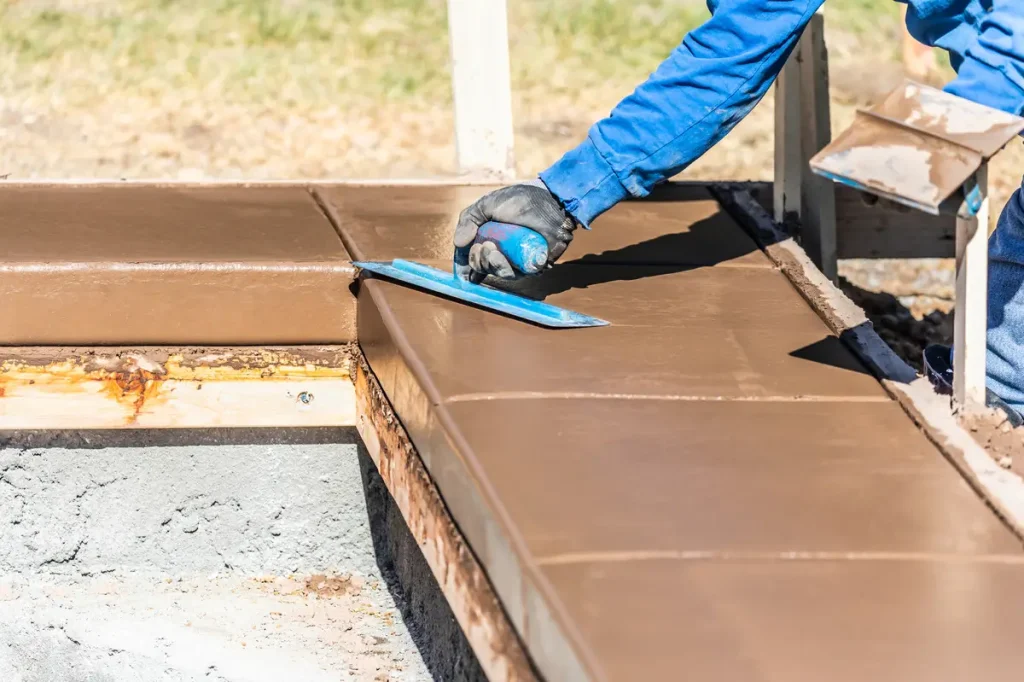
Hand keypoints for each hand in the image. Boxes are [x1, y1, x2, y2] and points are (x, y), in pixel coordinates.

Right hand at [453, 180, 578, 282]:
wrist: (548, 200)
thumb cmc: (519, 200)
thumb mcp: (487, 205)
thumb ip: (468, 219)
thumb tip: (458, 243)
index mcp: (487, 238)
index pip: (471, 257)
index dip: (463, 266)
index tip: (459, 271)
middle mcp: (501, 251)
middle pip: (481, 267)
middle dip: (477, 261)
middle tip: (482, 246)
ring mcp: (516, 260)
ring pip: (497, 273)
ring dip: (489, 264)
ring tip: (491, 249)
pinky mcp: (531, 266)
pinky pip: (514, 275)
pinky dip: (504, 268)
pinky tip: (499, 255)